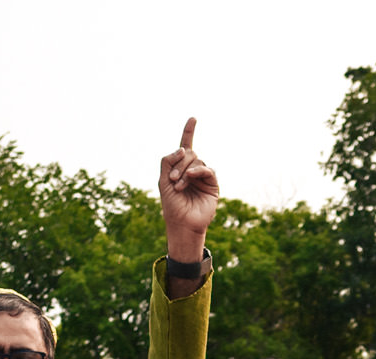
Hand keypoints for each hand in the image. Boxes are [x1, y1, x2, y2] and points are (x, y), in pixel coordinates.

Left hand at [157, 118, 218, 257]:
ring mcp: (203, 177)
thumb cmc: (171, 205)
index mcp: (180, 168)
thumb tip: (183, 147)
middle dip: (179, 163)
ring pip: (196, 161)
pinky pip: (207, 170)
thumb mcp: (163, 180)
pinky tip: (190, 178)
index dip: (189, 132)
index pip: (186, 146)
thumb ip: (168, 161)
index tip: (193, 118)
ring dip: (185, 171)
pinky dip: (197, 171)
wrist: (182, 223)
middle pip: (189, 153)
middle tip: (172, 180)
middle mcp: (193, 170)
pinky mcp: (212, 185)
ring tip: (179, 186)